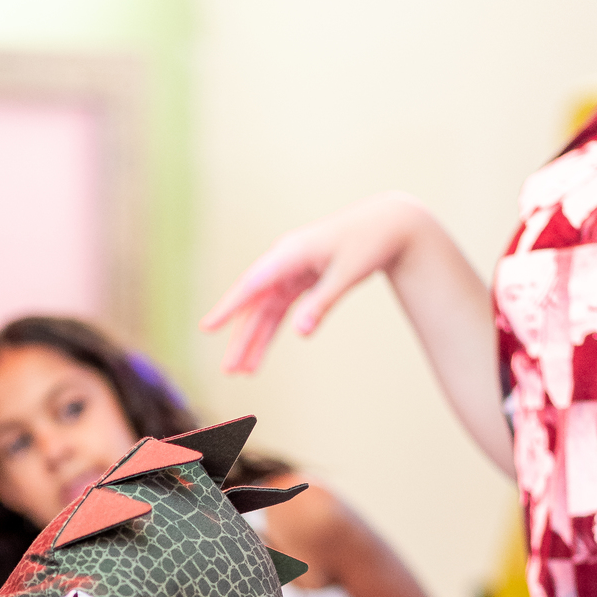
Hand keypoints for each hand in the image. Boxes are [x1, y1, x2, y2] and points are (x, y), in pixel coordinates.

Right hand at [199, 192, 427, 372]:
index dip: (229, 307)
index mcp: (291, 252)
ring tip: (243, 372)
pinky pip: (279, 310)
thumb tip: (300, 333)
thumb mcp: (347, 273)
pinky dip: (271, 332)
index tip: (208, 327)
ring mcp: (290, 271)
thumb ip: (321, 304)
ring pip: (264, 311)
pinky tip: (260, 355)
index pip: (252, 284)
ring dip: (254, 340)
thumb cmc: (369, 242)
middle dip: (241, 337)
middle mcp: (283, 260)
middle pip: (255, 304)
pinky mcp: (299, 279)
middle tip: (229, 370)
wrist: (389, 224)